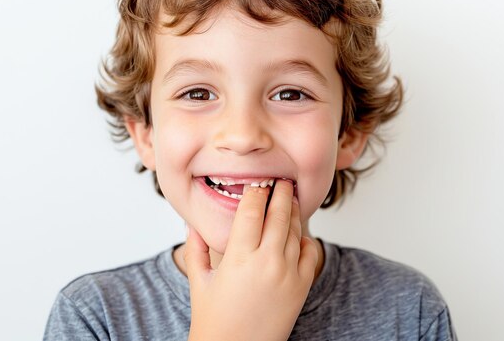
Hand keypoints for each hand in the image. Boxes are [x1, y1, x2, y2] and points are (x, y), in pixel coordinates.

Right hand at [184, 179, 318, 340]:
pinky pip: (311, 252)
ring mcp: (288, 273)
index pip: (251, 209)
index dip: (256, 190)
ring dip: (293, 211)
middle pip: (279, 212)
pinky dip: (305, 239)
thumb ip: (195, 249)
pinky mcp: (302, 286)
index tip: (256, 182)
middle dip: (281, 191)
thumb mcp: (200, 282)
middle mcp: (266, 261)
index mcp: (238, 257)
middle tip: (281, 180)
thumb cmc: (215, 321)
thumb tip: (192, 224)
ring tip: (290, 199)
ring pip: (295, 229)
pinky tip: (297, 234)